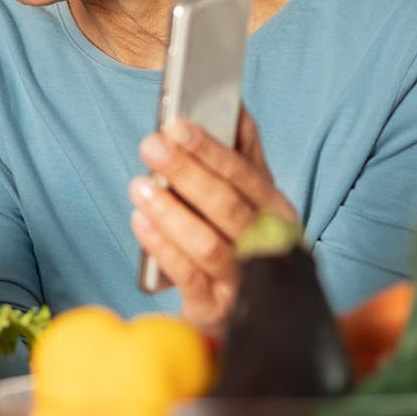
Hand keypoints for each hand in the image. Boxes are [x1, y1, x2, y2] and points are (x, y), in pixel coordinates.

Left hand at [131, 108, 296, 330]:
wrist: (241, 310)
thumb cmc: (239, 240)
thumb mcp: (249, 198)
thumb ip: (245, 154)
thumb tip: (236, 106)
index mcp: (277, 212)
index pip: (246, 176)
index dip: (211, 150)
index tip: (177, 124)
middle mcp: (268, 247)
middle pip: (227, 207)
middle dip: (187, 172)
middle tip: (151, 144)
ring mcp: (243, 281)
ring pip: (208, 244)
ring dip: (170, 212)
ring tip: (139, 184)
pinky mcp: (215, 308)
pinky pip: (187, 277)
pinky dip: (162, 247)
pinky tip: (139, 221)